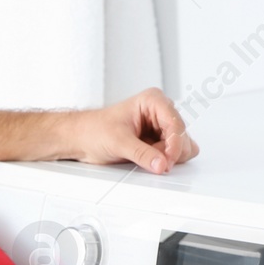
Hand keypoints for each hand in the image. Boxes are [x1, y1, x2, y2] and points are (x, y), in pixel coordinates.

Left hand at [63, 88, 198, 173]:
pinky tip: (151, 160)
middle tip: (154, 162)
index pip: (175, 123)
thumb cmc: (94, 131)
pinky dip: (166, 161)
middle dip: (170, 152)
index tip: (168, 160)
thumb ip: (142, 154)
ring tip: (145, 158)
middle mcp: (160, 111)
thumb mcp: (118, 142)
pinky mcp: (159, 141)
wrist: (82, 139)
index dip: (174, 144)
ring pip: (181, 146)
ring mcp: (161, 127)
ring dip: (168, 157)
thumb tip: (162, 164)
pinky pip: (174, 154)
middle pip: (182, 136)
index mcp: (153, 101)